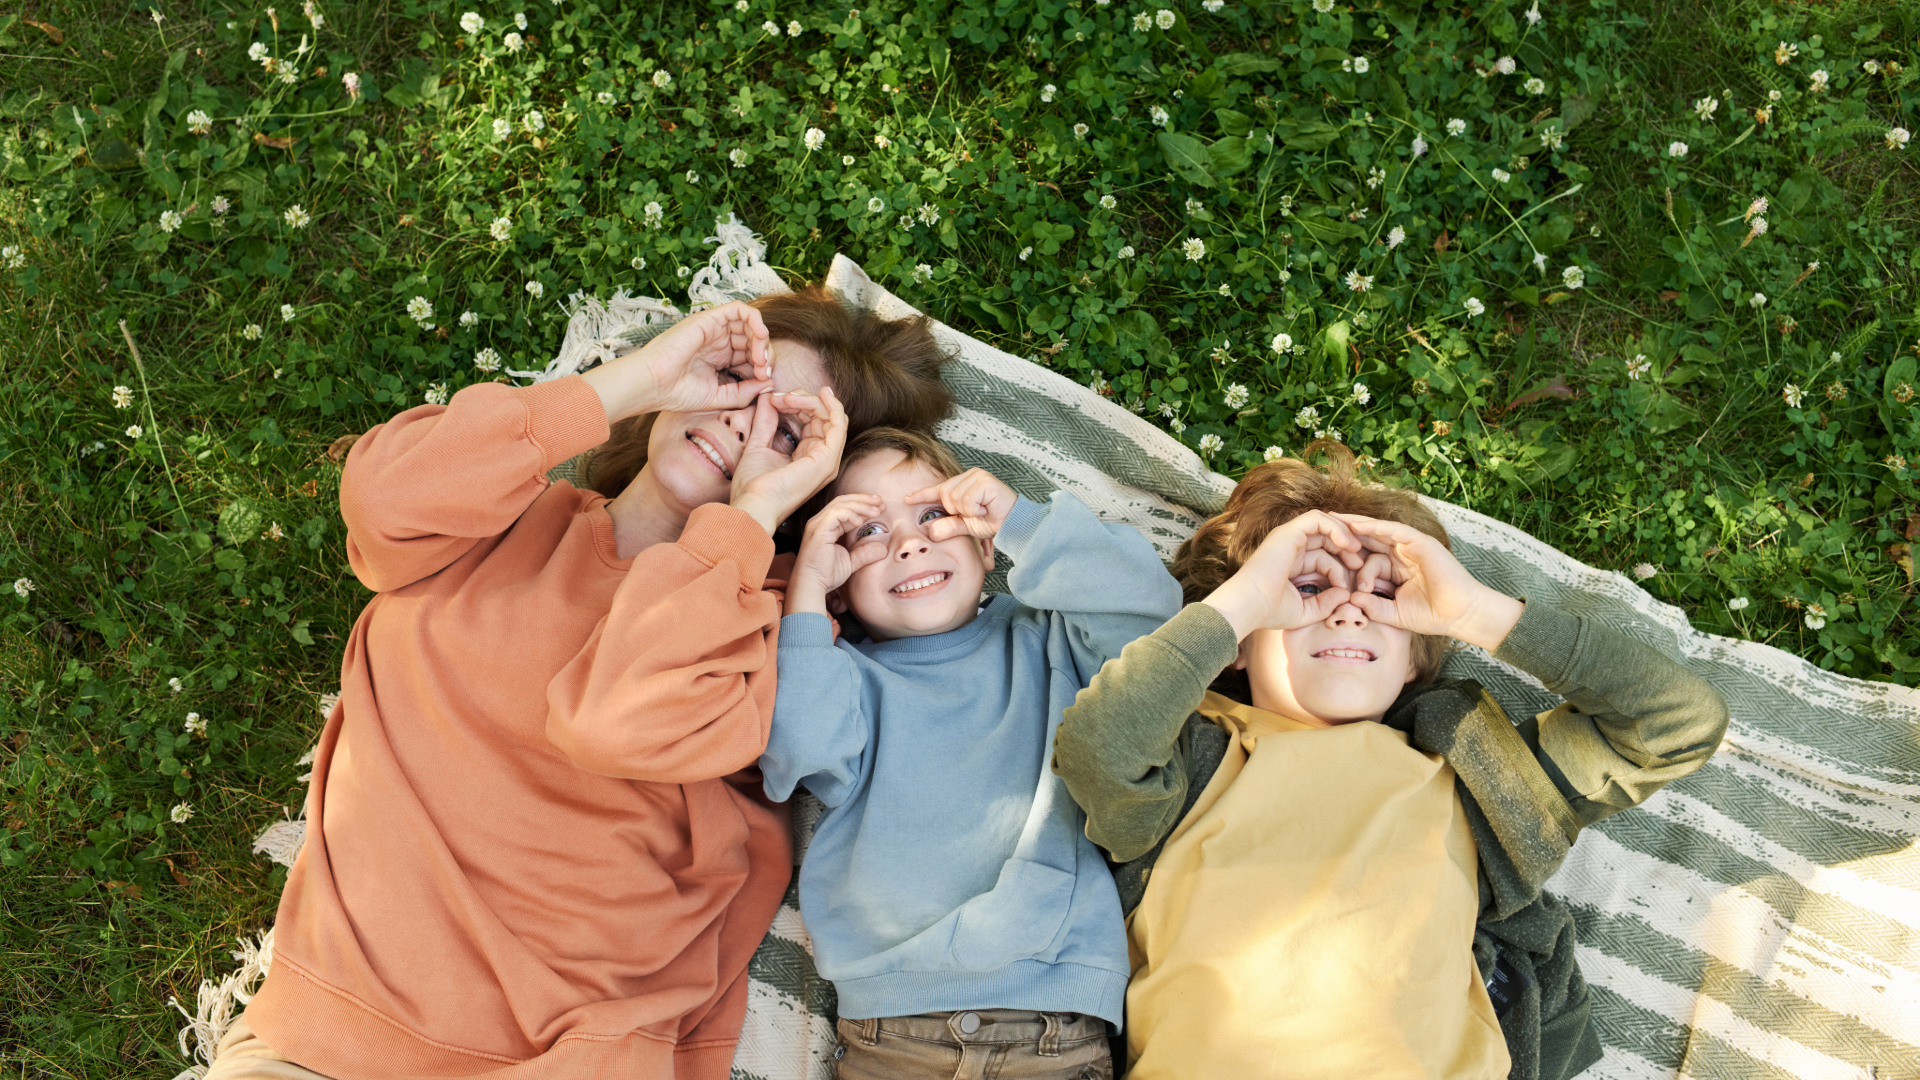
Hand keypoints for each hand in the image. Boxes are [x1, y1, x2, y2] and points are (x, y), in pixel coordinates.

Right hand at [579, 301, 770, 420]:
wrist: (654, 384)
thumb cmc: (679, 393)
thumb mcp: (721, 397)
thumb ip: (746, 391)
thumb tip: (770, 383)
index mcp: (721, 360)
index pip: (752, 356)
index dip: (763, 367)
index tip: (764, 381)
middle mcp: (720, 342)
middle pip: (754, 340)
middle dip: (765, 356)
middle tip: (763, 372)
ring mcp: (716, 330)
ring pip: (750, 325)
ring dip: (762, 340)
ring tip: (760, 359)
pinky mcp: (711, 319)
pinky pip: (740, 310)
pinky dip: (756, 320)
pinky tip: (760, 337)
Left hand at [731, 387, 848, 534]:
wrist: (753, 504)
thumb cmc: (753, 485)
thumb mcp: (759, 444)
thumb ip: (766, 420)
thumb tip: (768, 396)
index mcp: (807, 456)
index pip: (812, 421)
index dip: (795, 404)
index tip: (773, 398)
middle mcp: (821, 458)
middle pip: (823, 417)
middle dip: (802, 399)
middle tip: (779, 396)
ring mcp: (827, 460)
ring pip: (831, 417)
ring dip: (810, 400)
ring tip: (789, 397)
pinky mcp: (827, 459)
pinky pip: (839, 425)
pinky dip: (833, 406)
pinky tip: (824, 393)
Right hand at [788, 494, 889, 613]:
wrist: (812, 585)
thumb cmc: (826, 575)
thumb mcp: (851, 562)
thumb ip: (864, 553)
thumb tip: (883, 549)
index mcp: (826, 526)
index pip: (845, 508)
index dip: (863, 505)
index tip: (880, 507)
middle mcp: (820, 521)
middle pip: (843, 501)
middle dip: (863, 499)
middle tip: (880, 501)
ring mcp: (817, 524)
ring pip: (840, 504)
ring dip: (860, 505)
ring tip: (876, 511)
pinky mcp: (818, 530)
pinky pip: (835, 514)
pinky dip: (850, 514)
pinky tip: (861, 521)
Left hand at [905, 468, 1018, 542]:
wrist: (1014, 524)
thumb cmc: (993, 521)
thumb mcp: (966, 526)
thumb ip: (949, 526)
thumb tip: (930, 531)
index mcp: (963, 484)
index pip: (938, 489)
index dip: (922, 495)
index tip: (906, 499)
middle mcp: (969, 476)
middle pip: (945, 493)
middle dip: (955, 509)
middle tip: (974, 513)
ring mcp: (977, 476)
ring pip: (954, 497)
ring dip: (967, 510)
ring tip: (982, 510)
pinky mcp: (985, 480)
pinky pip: (966, 499)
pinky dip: (974, 509)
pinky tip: (986, 507)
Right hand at [1202, 510, 1366, 639]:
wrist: (1250, 606)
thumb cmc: (1271, 612)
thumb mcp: (1306, 611)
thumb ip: (1326, 603)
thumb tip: (1346, 594)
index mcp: (1291, 563)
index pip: (1322, 556)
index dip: (1340, 568)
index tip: (1349, 587)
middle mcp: (1289, 547)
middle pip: (1325, 538)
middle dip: (1346, 549)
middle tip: (1361, 565)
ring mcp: (1288, 537)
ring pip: (1323, 524)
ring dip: (1344, 536)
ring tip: (1357, 552)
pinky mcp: (1289, 531)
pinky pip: (1317, 519)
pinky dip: (1335, 528)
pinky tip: (1348, 544)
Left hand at [1329, 513, 1522, 649]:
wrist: (1460, 615)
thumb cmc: (1432, 615)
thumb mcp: (1395, 613)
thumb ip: (1374, 607)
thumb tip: (1351, 601)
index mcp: (1396, 568)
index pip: (1366, 556)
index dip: (1345, 554)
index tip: (1321, 553)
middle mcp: (1402, 553)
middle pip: (1368, 539)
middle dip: (1344, 532)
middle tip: (1319, 524)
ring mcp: (1412, 546)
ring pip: (1379, 531)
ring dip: (1356, 525)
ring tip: (1332, 519)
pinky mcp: (1421, 542)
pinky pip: (1395, 531)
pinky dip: (1376, 528)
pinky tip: (1357, 526)